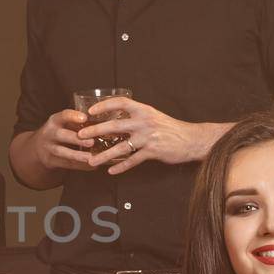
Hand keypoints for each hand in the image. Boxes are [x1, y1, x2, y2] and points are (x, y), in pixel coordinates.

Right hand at [31, 109, 96, 172]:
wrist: (39, 148)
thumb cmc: (60, 133)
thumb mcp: (64, 125)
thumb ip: (79, 124)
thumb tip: (104, 124)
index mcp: (55, 121)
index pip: (62, 116)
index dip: (73, 116)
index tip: (85, 118)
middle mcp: (49, 133)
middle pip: (61, 135)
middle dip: (76, 139)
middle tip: (91, 142)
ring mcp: (48, 148)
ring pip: (62, 152)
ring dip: (77, 156)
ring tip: (91, 158)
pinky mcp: (50, 161)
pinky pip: (65, 164)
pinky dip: (79, 166)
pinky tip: (92, 166)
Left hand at [82, 99, 215, 173]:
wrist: (192, 140)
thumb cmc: (171, 129)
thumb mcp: (154, 117)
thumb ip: (137, 117)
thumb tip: (116, 120)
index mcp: (144, 110)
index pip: (120, 102)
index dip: (104, 105)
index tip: (90, 111)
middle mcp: (144, 121)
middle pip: (114, 125)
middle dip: (95, 131)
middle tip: (80, 136)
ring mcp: (148, 137)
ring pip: (121, 147)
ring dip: (104, 155)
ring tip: (91, 161)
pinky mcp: (153, 151)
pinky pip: (133, 160)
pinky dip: (121, 167)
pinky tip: (111, 171)